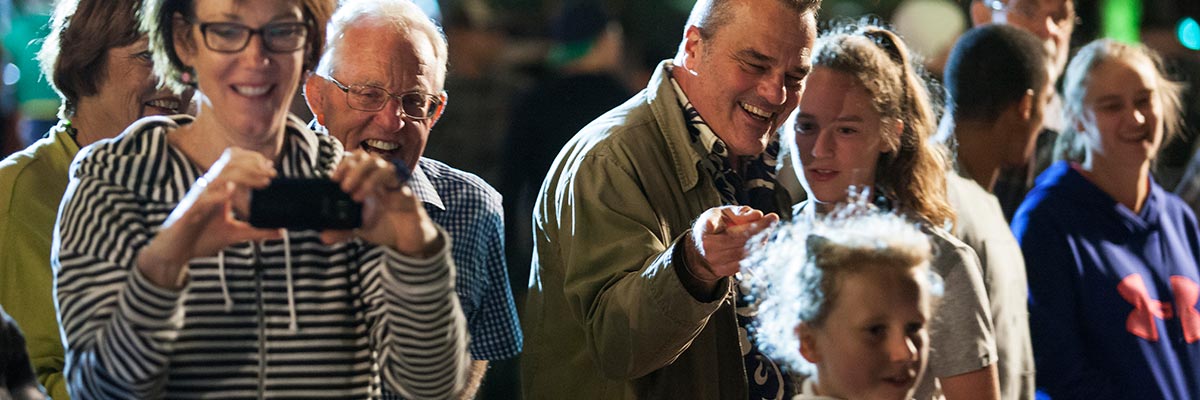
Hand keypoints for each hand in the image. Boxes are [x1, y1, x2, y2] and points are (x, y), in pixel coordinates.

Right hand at [137, 148, 282, 288]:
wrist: (175, 253)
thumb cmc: (201, 238)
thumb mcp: (234, 233)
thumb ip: (257, 231)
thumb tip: (282, 232)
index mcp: (218, 189)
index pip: (234, 164)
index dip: (252, 160)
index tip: (272, 168)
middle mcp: (208, 189)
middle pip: (229, 165)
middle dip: (253, 166)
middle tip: (272, 174)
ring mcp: (198, 199)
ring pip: (219, 178)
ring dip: (243, 176)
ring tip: (263, 181)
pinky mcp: (190, 212)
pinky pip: (203, 199)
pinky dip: (218, 194)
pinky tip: (231, 190)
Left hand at [323, 151, 440, 256]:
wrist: (410, 241)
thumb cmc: (387, 227)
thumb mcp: (362, 229)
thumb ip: (344, 230)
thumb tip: (324, 235)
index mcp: (371, 183)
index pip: (359, 160)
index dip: (346, 163)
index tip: (333, 179)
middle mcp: (385, 182)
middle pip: (373, 160)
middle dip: (356, 169)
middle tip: (345, 187)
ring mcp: (399, 190)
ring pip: (389, 170)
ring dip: (372, 179)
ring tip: (358, 197)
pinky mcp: (412, 203)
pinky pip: (405, 193)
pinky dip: (393, 197)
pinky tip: (385, 206)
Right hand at [680, 206, 777, 296]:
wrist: (698, 248)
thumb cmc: (711, 226)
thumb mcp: (719, 212)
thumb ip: (738, 212)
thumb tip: (758, 215)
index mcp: (705, 234)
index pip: (734, 232)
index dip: (754, 226)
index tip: (768, 216)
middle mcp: (710, 251)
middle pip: (743, 242)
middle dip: (762, 230)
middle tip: (773, 219)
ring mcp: (717, 264)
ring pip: (747, 253)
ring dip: (760, 240)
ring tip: (766, 228)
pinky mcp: (725, 271)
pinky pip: (746, 261)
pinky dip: (756, 250)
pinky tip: (760, 240)